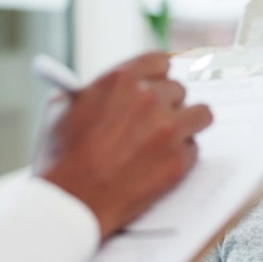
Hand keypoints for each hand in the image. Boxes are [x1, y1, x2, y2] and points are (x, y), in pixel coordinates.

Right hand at [40, 52, 212, 240]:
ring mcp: (168, 128)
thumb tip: (113, 88)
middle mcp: (149, 98)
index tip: (159, 84)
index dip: (158, 76)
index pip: (160, 61)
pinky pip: (193, 149)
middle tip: (158, 120)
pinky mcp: (179, 159)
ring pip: (200, 114)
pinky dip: (181, 157)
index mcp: (122, 79)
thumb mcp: (64, 109)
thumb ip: (95, 92)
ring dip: (188, 125)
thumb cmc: (62, 157)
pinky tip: (160, 165)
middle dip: (168, 105)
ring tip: (173, 138)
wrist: (72, 199)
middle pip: (178, 90)